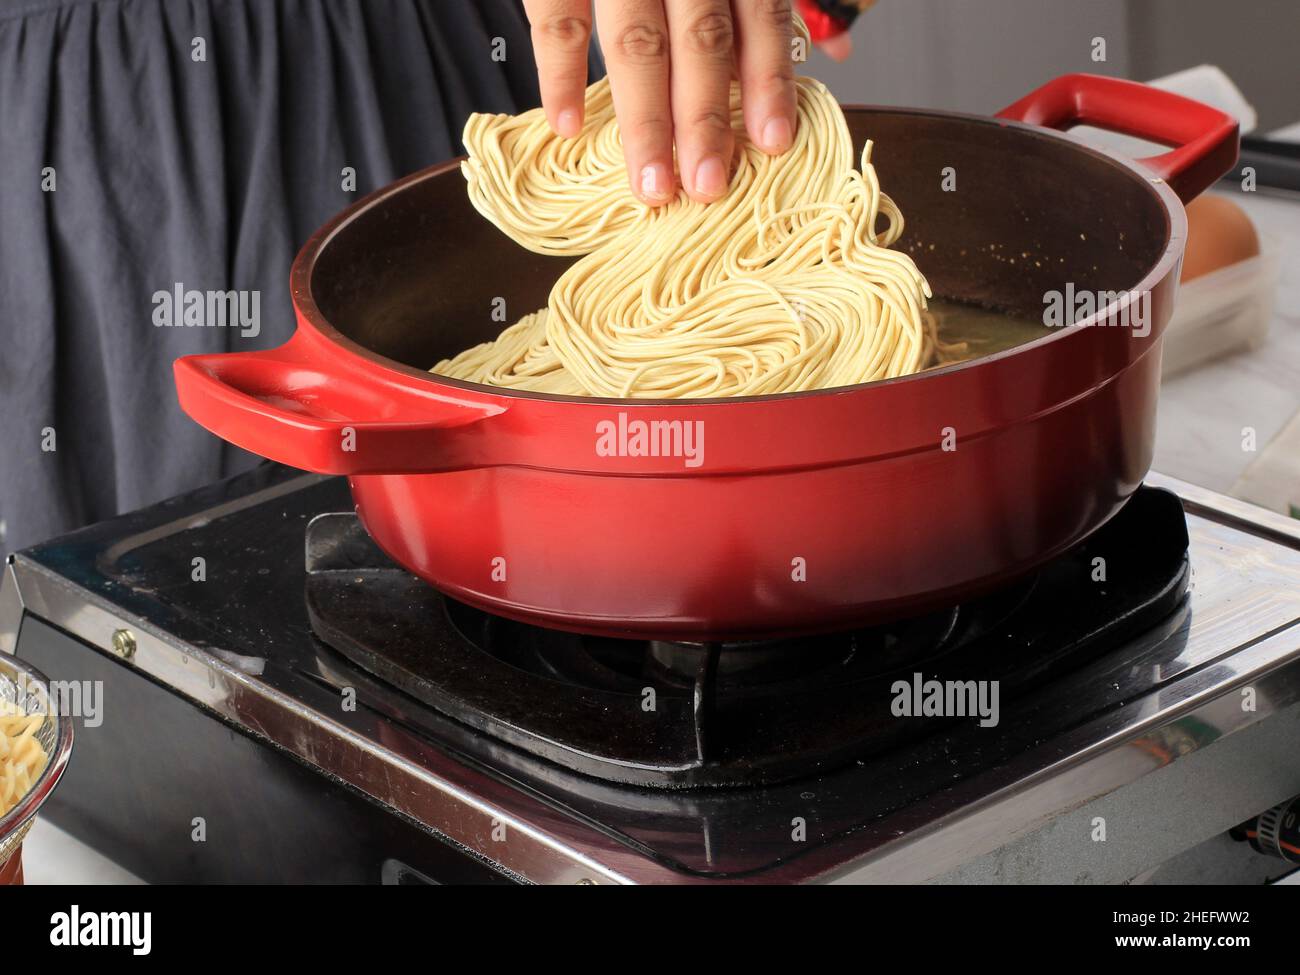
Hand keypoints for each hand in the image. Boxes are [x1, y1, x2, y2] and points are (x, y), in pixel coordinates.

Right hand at [524, 1, 799, 205]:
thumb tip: (833, 49)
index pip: (759, 14)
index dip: (768, 80)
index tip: (772, 143)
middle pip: (699, 39)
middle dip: (704, 120)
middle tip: (708, 187)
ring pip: (635, 42)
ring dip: (644, 121)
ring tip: (653, 184)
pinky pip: (558, 18)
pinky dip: (560, 73)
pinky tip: (567, 124)